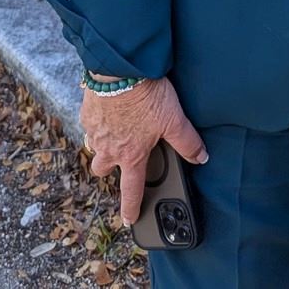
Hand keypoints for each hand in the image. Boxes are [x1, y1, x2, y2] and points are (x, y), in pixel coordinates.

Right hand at [80, 76, 207, 226]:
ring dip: (102, 145)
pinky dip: (97, 121)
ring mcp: (95, 130)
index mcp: (131, 155)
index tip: (129, 219)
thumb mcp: (174, 119)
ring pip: (93, 146)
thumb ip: (188, 142)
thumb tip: (201, 157)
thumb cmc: (146, 95)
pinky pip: (89, 123)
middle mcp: (109, 147)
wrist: (120, 69)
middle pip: (102, 170)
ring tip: (113, 134)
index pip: (131, 189)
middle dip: (109, 169)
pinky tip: (107, 110)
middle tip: (120, 160)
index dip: (131, 207)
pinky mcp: (87, 111)